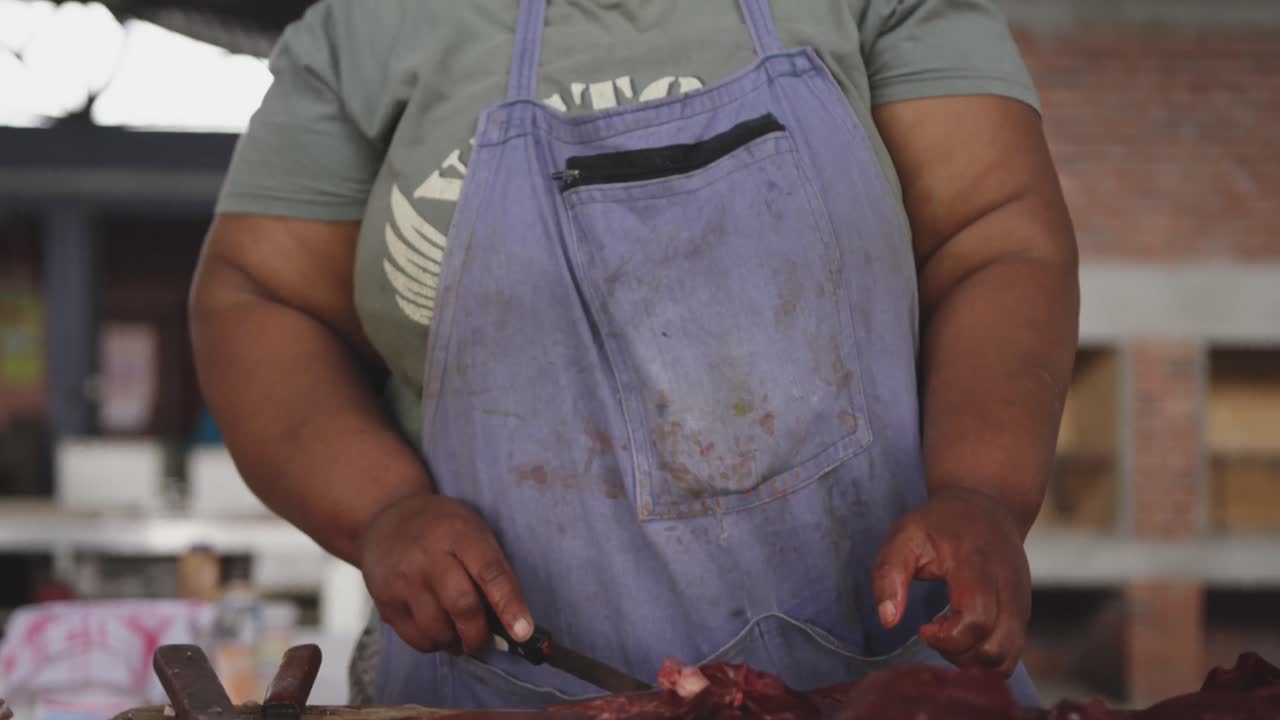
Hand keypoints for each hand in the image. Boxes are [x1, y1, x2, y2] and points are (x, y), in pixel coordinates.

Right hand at [358, 491, 532, 654]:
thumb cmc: (443, 529)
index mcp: (460, 533)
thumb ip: (493, 571)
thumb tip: (513, 622)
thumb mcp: (474, 531)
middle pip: (462, 606)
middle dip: (479, 634)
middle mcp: (429, 556)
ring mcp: (403, 579)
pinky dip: (434, 643)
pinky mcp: (385, 600)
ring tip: (462, 636)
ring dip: (457, 643)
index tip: (523, 631)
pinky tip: (439, 631)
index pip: (490, 573)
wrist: (389, 518)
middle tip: (486, 641)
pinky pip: (416, 637)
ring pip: (437, 629)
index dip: (509, 605)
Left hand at [871, 487, 1031, 675]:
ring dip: (973, 661)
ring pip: (1007, 656)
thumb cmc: (939, 524)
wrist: (985, 507)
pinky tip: (965, 636)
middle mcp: (1008, 584)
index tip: (924, 627)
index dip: (948, 637)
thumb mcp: (903, 536)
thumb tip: (887, 620)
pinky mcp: (1024, 611)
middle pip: (996, 647)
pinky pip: (1012, 652)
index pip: (977, 618)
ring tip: (950, 636)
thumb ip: (888, 575)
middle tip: (936, 634)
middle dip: (959, 655)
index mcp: (977, 562)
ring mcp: (1022, 600)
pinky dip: (986, 657)